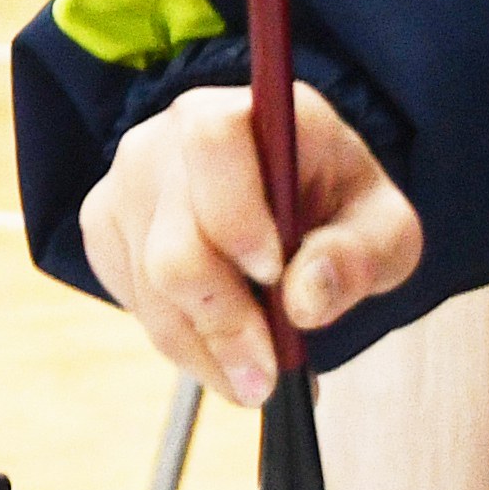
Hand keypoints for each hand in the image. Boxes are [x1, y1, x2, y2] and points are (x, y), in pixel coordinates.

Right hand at [77, 79, 422, 408]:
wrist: (289, 201)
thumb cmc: (337, 208)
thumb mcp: (383, 229)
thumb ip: (359, 256)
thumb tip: (306, 301)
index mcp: (251, 111)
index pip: (214, 140)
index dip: (235, 214)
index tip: (273, 276)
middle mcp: (174, 135)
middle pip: (175, 243)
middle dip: (225, 321)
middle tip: (268, 375)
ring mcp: (130, 179)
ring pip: (151, 286)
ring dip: (206, 347)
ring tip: (255, 377)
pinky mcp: (104, 222)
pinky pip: (133, 298)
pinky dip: (182, 339)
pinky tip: (221, 340)